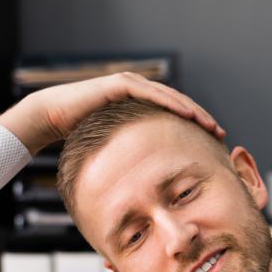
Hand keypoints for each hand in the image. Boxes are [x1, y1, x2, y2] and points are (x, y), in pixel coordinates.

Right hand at [0, 72, 224, 155]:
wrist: (51, 118)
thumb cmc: (78, 137)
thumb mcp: (114, 151)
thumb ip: (131, 159)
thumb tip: (146, 186)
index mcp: (139, 110)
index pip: (173, 116)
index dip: (194, 127)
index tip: (211, 143)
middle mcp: (138, 94)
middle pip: (178, 105)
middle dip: (200, 119)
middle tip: (219, 133)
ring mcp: (131, 86)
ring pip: (170, 97)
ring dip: (193, 111)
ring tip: (210, 125)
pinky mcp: (121, 85)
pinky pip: (153, 94)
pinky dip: (172, 103)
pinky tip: (189, 115)